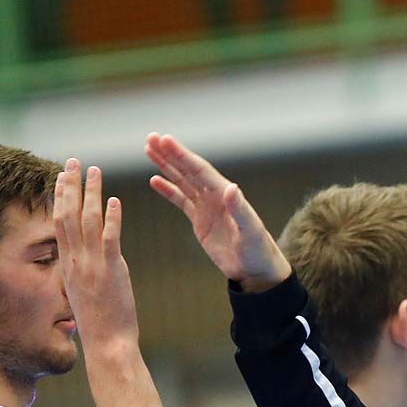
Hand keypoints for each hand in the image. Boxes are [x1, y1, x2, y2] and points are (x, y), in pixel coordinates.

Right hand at [53, 159, 137, 348]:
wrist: (106, 344)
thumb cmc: (99, 322)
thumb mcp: (83, 292)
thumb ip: (82, 272)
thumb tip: (83, 260)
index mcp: (68, 264)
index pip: (60, 223)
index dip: (60, 197)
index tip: (62, 177)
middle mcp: (76, 261)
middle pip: (68, 215)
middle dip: (69, 186)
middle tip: (73, 162)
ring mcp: (92, 265)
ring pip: (88, 221)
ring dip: (91, 193)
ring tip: (94, 170)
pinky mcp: (111, 272)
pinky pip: (110, 240)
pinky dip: (112, 219)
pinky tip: (114, 200)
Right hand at [144, 133, 290, 290]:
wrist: (256, 269)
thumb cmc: (258, 250)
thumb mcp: (250, 230)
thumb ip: (239, 209)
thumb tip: (231, 188)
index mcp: (225, 194)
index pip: (199, 169)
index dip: (182, 155)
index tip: (165, 140)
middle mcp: (215, 196)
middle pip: (188, 170)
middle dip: (169, 154)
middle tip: (151, 138)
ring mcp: (207, 207)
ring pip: (182, 181)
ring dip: (166, 166)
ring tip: (149, 150)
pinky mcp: (200, 220)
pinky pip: (181, 200)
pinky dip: (168, 190)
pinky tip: (155, 180)